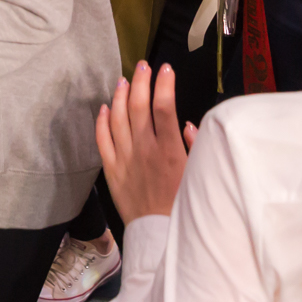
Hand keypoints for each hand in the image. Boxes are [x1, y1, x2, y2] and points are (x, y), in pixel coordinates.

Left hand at [96, 61, 196, 223]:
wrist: (161, 237)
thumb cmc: (185, 207)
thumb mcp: (199, 177)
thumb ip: (195, 148)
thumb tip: (189, 124)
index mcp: (170, 151)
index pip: (164, 108)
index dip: (164, 85)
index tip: (166, 69)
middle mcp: (145, 151)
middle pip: (138, 107)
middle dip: (141, 81)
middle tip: (143, 65)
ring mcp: (125, 159)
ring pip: (118, 119)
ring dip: (121, 96)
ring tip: (124, 80)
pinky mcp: (111, 170)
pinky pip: (102, 140)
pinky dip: (102, 121)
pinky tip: (104, 108)